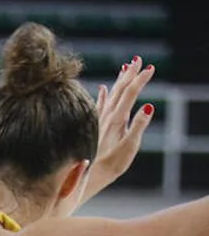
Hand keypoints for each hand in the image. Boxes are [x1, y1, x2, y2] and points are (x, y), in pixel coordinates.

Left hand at [83, 55, 155, 202]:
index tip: (150, 67)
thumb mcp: (129, 148)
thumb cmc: (109, 165)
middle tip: (138, 59)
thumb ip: (138, 127)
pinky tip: (102, 88)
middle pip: (119, 90)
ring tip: (124, 68)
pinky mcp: (92, 126)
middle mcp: (105, 117)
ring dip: (118, 81)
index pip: (130, 93)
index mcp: (116, 120)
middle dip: (129, 74)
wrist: (84, 176)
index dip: (140, 79)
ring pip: (109, 95)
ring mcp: (97, 121)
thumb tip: (148, 107)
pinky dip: (102, 95)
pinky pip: (98, 105)